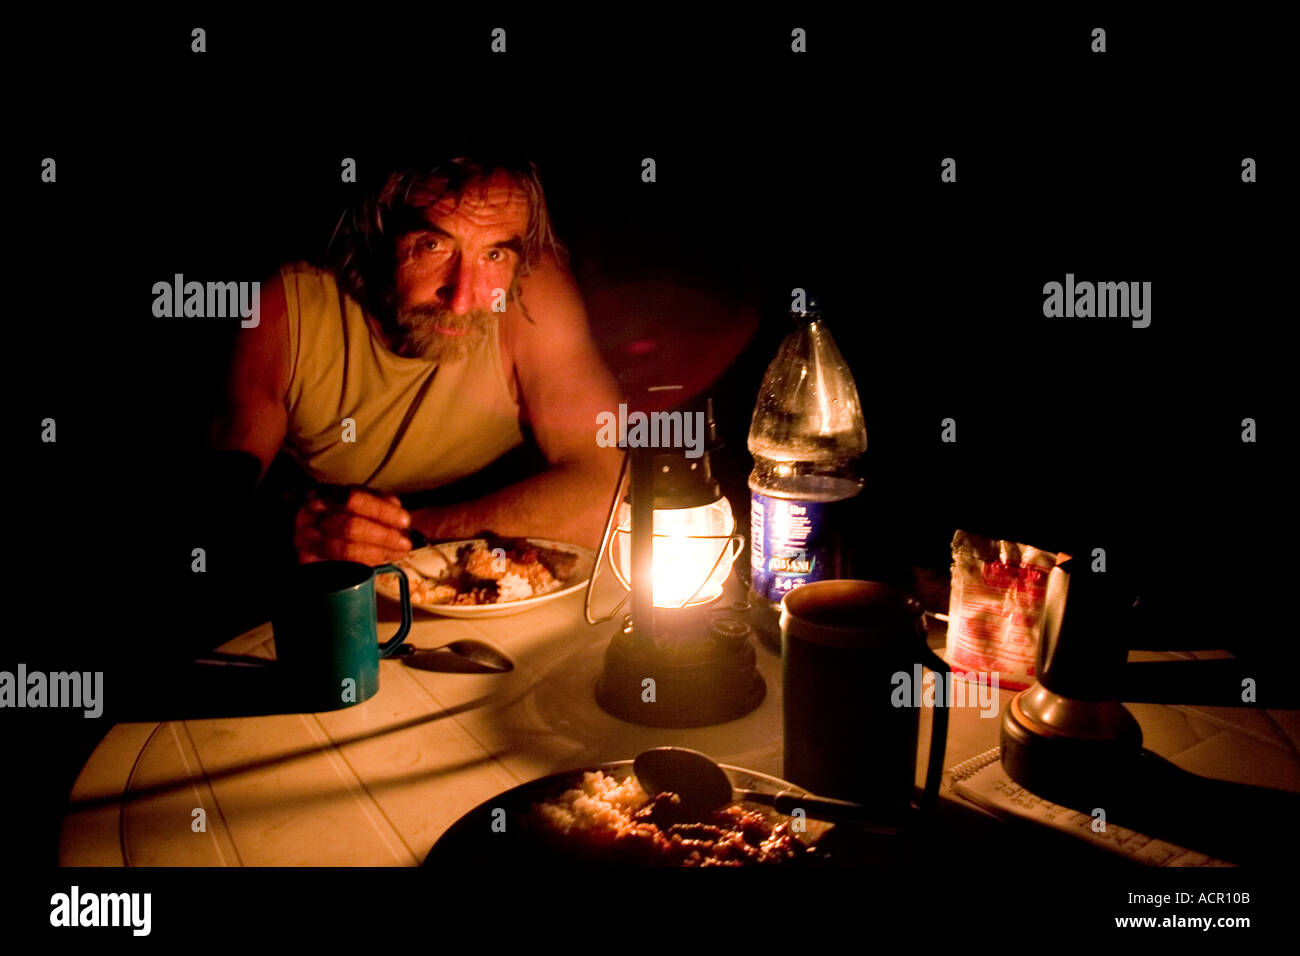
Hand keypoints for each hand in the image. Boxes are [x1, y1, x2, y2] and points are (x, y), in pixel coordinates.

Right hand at [294, 486, 412, 564]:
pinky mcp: (306, 559)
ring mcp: (306, 536)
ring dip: (377, 553)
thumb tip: (402, 518)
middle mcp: (312, 513)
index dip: (382, 511)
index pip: (354, 499)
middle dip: (383, 537)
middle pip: (350, 526)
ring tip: (398, 553)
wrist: (313, 528)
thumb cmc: (348, 513)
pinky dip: (363, 564)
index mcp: (329, 493)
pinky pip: (338, 565)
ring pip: (344, 548)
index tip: (405, 521)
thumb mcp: (365, 500)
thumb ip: (383, 504)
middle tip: (405, 544)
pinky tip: (380, 560)